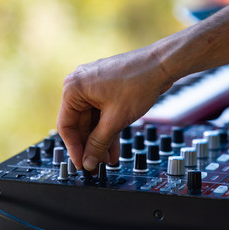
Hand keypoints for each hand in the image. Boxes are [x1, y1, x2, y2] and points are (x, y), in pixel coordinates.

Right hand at [57, 45, 171, 170]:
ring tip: (108, 160)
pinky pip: (101, 114)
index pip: (66, 125)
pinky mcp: (105, 90)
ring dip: (100, 140)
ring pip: (92, 121)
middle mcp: (80, 85)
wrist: (162, 65)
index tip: (82, 164)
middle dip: (90, 146)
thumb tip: (88, 162)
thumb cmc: (139, 83)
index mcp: (74, 88)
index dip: (74, 148)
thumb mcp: (115, 119)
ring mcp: (93, 87)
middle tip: (96, 165)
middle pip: (79, 124)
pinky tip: (113, 148)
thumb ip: (99, 143)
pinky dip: (107, 130)